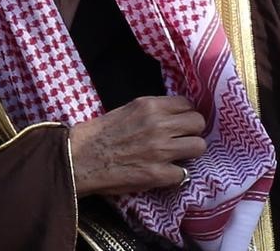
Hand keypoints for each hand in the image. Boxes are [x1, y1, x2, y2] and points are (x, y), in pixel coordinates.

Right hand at [69, 95, 205, 196]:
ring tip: (176, 156)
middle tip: (181, 139)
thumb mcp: (127, 110)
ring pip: (199, 147)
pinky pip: (183, 173)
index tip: (180, 122)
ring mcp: (160, 150)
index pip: (187, 104)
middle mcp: (159, 125)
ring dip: (189, 152)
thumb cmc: (99, 133)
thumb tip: (174, 116)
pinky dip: (174, 175)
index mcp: (149, 106)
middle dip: (191, 131)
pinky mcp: (158, 174)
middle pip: (198, 123)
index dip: (185, 114)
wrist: (80, 158)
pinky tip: (162, 173)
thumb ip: (152, 111)